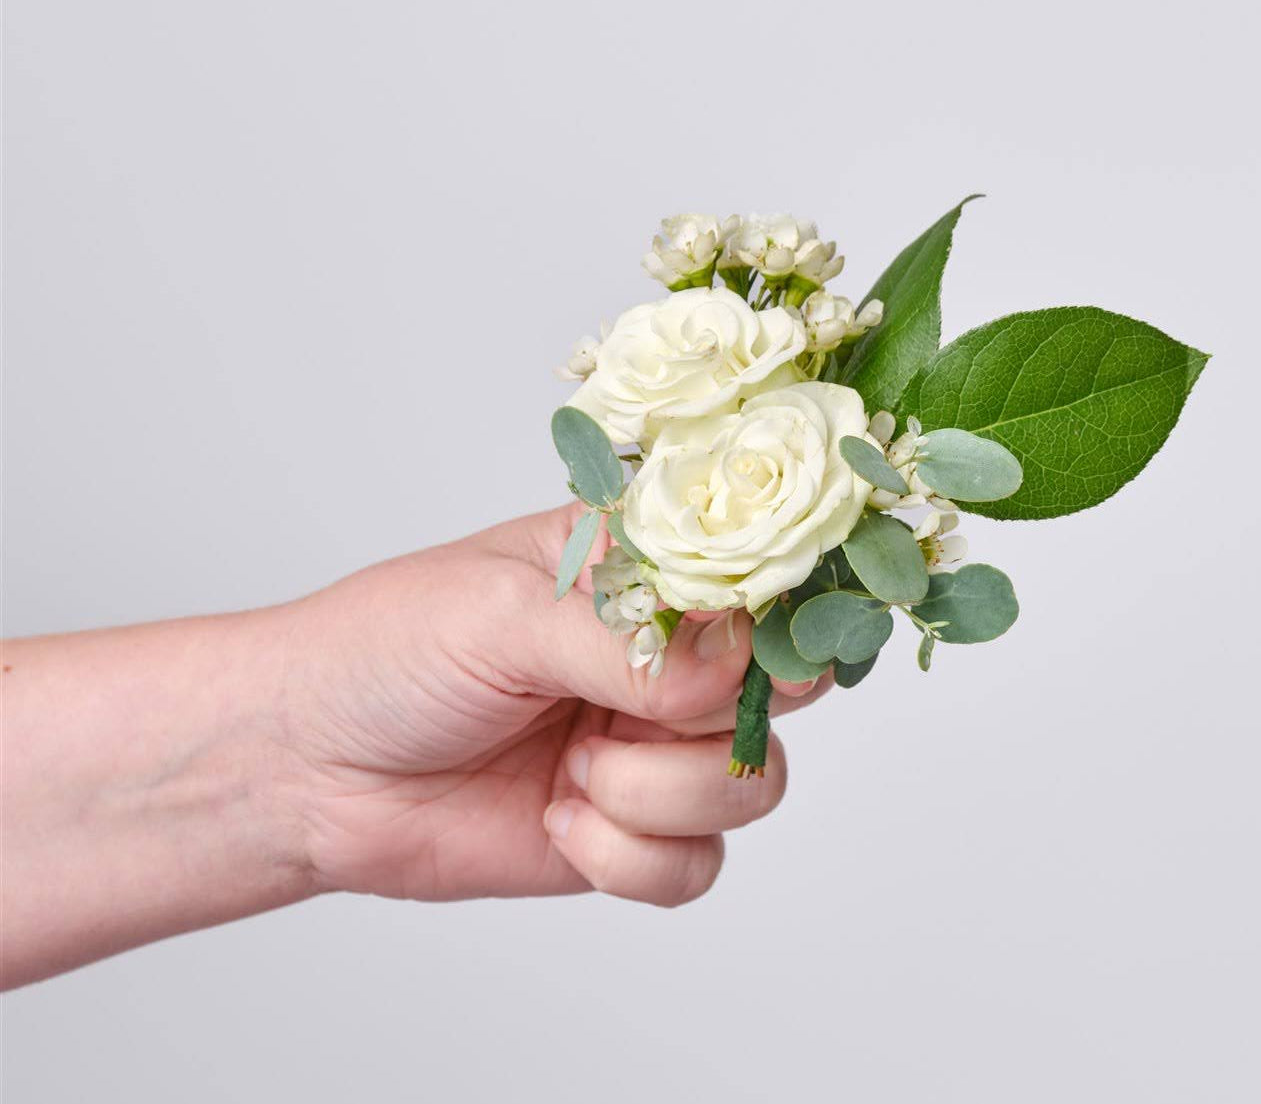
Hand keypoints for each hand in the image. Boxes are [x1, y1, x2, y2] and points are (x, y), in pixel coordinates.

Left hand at [286, 503, 828, 907]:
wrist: (308, 770)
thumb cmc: (387, 654)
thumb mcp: (501, 614)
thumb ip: (624, 643)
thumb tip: (736, 667)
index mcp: (635, 570)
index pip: (752, 575)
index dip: (777, 613)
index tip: (761, 653)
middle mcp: (659, 655)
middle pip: (779, 686)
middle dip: (721, 716)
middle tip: (646, 716)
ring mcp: (649, 744)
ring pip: (752, 783)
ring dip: (664, 791)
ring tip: (575, 773)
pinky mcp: (627, 829)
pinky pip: (697, 864)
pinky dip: (633, 856)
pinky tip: (558, 820)